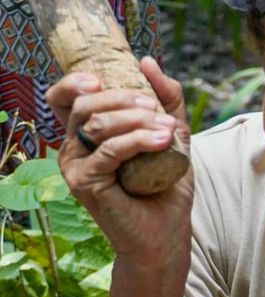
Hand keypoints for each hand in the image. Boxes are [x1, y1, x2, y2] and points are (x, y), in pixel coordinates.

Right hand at [46, 57, 193, 270]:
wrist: (165, 234)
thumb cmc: (164, 188)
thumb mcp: (170, 134)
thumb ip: (165, 99)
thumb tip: (147, 61)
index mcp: (85, 136)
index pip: (63, 98)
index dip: (75, 81)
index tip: (103, 78)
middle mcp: (72, 150)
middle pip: (84, 105)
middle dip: (122, 99)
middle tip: (154, 108)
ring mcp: (75, 167)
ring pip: (97, 125)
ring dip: (136, 120)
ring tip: (168, 130)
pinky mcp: (84, 184)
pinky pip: (109, 150)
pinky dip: (138, 140)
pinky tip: (163, 141)